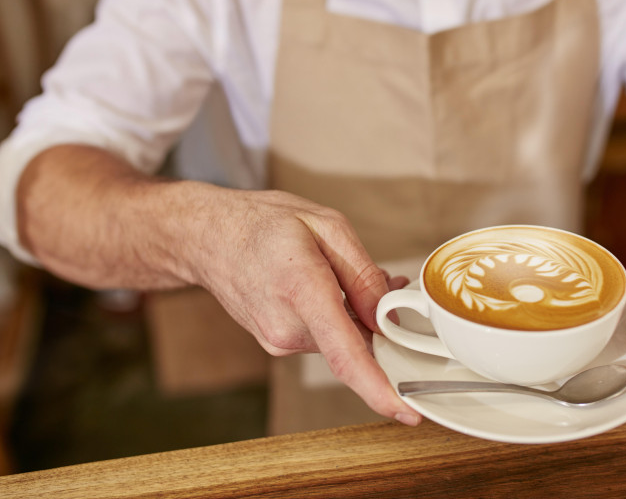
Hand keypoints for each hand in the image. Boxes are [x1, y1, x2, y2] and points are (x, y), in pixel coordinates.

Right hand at [192, 189, 419, 424]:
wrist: (208, 236)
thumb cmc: (263, 224)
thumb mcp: (326, 226)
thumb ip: (363, 275)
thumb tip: (388, 316)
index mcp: (303, 290)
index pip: (345, 355)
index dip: (379, 389)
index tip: (406, 413)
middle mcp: (287, 327)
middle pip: (356, 344)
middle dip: (381, 321)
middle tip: (388, 282)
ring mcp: (278, 341)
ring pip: (342, 339)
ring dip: (357, 316)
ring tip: (343, 272)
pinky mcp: (278, 344)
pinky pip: (323, 337)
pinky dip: (337, 318)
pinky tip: (326, 286)